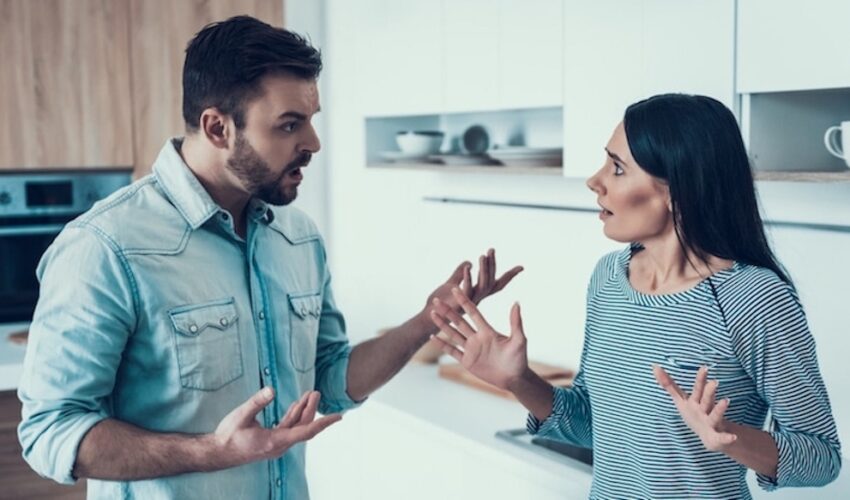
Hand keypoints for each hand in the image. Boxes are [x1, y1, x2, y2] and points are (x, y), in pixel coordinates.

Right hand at [213, 388, 340, 466]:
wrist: (217, 453)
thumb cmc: (228, 436)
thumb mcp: (241, 416)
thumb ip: (256, 402)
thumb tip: (271, 390)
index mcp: (275, 441)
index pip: (305, 431)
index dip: (323, 423)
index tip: (338, 417)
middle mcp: (279, 445)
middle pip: (303, 427)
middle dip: (312, 409)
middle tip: (316, 392)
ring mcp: (276, 444)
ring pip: (296, 427)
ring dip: (303, 411)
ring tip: (310, 394)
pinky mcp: (272, 441)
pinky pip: (288, 428)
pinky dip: (294, 415)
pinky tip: (297, 404)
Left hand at [425, 248, 522, 312]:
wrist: (427, 321)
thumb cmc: (440, 305)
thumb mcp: (450, 285)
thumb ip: (459, 274)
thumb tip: (468, 263)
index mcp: (479, 295)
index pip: (498, 283)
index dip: (509, 276)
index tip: (521, 267)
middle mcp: (478, 300)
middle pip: (490, 281)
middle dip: (492, 265)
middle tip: (491, 249)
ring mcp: (470, 303)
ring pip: (482, 285)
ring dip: (483, 270)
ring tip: (482, 256)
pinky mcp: (460, 305)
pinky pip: (467, 290)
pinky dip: (467, 278)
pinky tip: (467, 267)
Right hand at [430, 287, 527, 389]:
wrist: (514, 378)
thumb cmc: (519, 359)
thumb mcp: (519, 339)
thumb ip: (516, 322)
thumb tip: (516, 303)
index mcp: (488, 331)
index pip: (474, 313)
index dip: (464, 301)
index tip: (456, 289)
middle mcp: (477, 337)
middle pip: (459, 321)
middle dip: (448, 311)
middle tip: (437, 300)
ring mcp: (471, 349)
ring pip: (453, 334)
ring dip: (442, 324)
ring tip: (432, 314)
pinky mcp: (467, 361)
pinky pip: (452, 351)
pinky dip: (442, 344)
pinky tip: (432, 336)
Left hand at [653, 365, 736, 451]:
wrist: (711, 436)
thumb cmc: (694, 413)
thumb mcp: (680, 399)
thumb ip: (669, 384)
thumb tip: (654, 366)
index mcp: (697, 401)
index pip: (698, 388)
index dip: (700, 379)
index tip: (704, 367)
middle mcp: (706, 409)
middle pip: (706, 399)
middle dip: (709, 391)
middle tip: (714, 382)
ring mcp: (712, 422)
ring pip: (715, 415)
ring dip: (720, 409)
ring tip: (726, 401)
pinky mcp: (716, 437)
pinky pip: (722, 437)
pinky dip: (727, 437)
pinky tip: (733, 437)